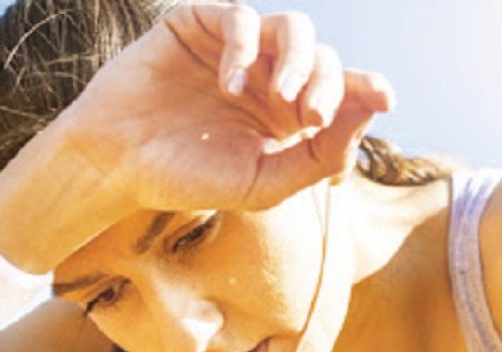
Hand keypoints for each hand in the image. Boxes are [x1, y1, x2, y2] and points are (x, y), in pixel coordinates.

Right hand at [63, 3, 394, 211]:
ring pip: (294, 28)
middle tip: (312, 115)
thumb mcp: (263, 183)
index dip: (366, 90)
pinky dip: (244, 46)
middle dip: (329, 84)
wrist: (116, 164)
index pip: (340, 94)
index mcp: (287, 119)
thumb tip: (372, 110)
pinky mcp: (201, 25)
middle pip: (324, 60)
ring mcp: (236, 51)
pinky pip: (241, 17)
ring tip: (283, 99)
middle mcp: (267, 80)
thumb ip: (318, 155)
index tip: (385, 98)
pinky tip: (228, 85)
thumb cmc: (187, 179)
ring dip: (298, 59)